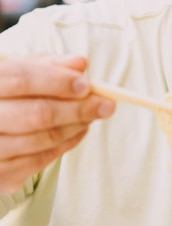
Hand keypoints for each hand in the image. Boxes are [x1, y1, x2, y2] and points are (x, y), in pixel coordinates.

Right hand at [0, 55, 114, 193]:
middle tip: (106, 105)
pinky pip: (37, 161)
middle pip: (36, 114)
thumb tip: (80, 64)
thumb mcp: (18, 71)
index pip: (21, 80)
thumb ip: (48, 65)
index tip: (87, 85)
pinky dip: (64, 145)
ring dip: (75, 127)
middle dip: (77, 109)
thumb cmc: (5, 93)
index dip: (57, 82)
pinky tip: (79, 130)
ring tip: (93, 116)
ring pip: (40, 140)